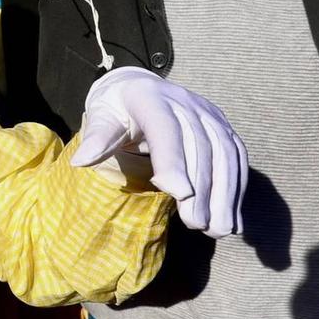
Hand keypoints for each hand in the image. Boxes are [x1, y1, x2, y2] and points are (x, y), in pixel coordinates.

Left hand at [74, 67, 247, 238]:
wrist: (138, 89)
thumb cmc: (116, 111)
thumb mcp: (101, 118)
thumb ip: (97, 138)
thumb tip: (82, 160)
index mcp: (148, 97)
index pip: (164, 128)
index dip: (174, 160)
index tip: (180, 194)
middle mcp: (183, 100)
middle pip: (200, 144)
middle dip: (202, 187)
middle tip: (196, 224)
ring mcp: (207, 111)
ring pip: (224, 151)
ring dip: (224, 193)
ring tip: (217, 229)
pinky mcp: (221, 124)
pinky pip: (236, 156)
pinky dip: (236, 188)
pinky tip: (231, 217)